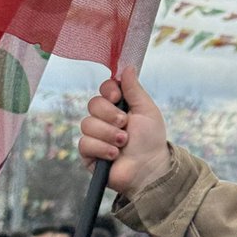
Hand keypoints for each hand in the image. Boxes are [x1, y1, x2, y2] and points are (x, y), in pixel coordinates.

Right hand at [78, 66, 170, 195]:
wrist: (149, 168)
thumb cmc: (151, 140)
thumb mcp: (146, 110)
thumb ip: (134, 89)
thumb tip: (128, 67)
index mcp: (119, 106)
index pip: (104, 89)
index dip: (108, 91)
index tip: (118, 98)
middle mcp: (105, 119)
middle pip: (93, 104)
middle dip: (110, 115)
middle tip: (125, 124)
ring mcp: (95, 136)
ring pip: (87, 124)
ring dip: (109, 134)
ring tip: (123, 143)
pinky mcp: (88, 154)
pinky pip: (85, 143)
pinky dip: (102, 148)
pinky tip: (115, 155)